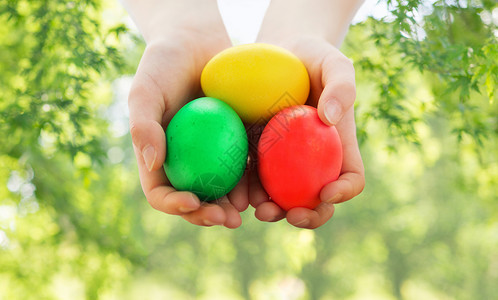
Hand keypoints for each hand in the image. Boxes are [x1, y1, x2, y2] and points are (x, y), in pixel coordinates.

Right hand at [126, 2, 249, 227]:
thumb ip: (143, 125)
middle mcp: (185, 160)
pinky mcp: (235, 140)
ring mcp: (211, 153)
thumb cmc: (164, 63)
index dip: (174, 204)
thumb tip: (152, 163)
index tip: (193, 202)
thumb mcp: (146, 90)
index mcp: (159, 156)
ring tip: (250, 209)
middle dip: (208, 214)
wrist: (196, 41)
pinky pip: (244, 164)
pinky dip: (253, 179)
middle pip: (194, 198)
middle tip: (227, 219)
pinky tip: (266, 185)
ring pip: (222, 187)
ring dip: (234, 204)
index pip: (161, 191)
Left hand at [248, 37, 364, 228]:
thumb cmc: (313, 58)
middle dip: (307, 215)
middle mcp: (313, 160)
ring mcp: (284, 161)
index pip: (351, 176)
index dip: (344, 191)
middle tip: (290, 214)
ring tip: (258, 210)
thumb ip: (342, 86)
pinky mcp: (257, 154)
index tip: (328, 192)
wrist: (279, 52)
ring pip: (282, 196)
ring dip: (272, 210)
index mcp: (337, 146)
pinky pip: (252, 177)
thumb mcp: (334, 63)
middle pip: (316, 198)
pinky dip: (246, 190)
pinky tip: (235, 193)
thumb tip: (330, 118)